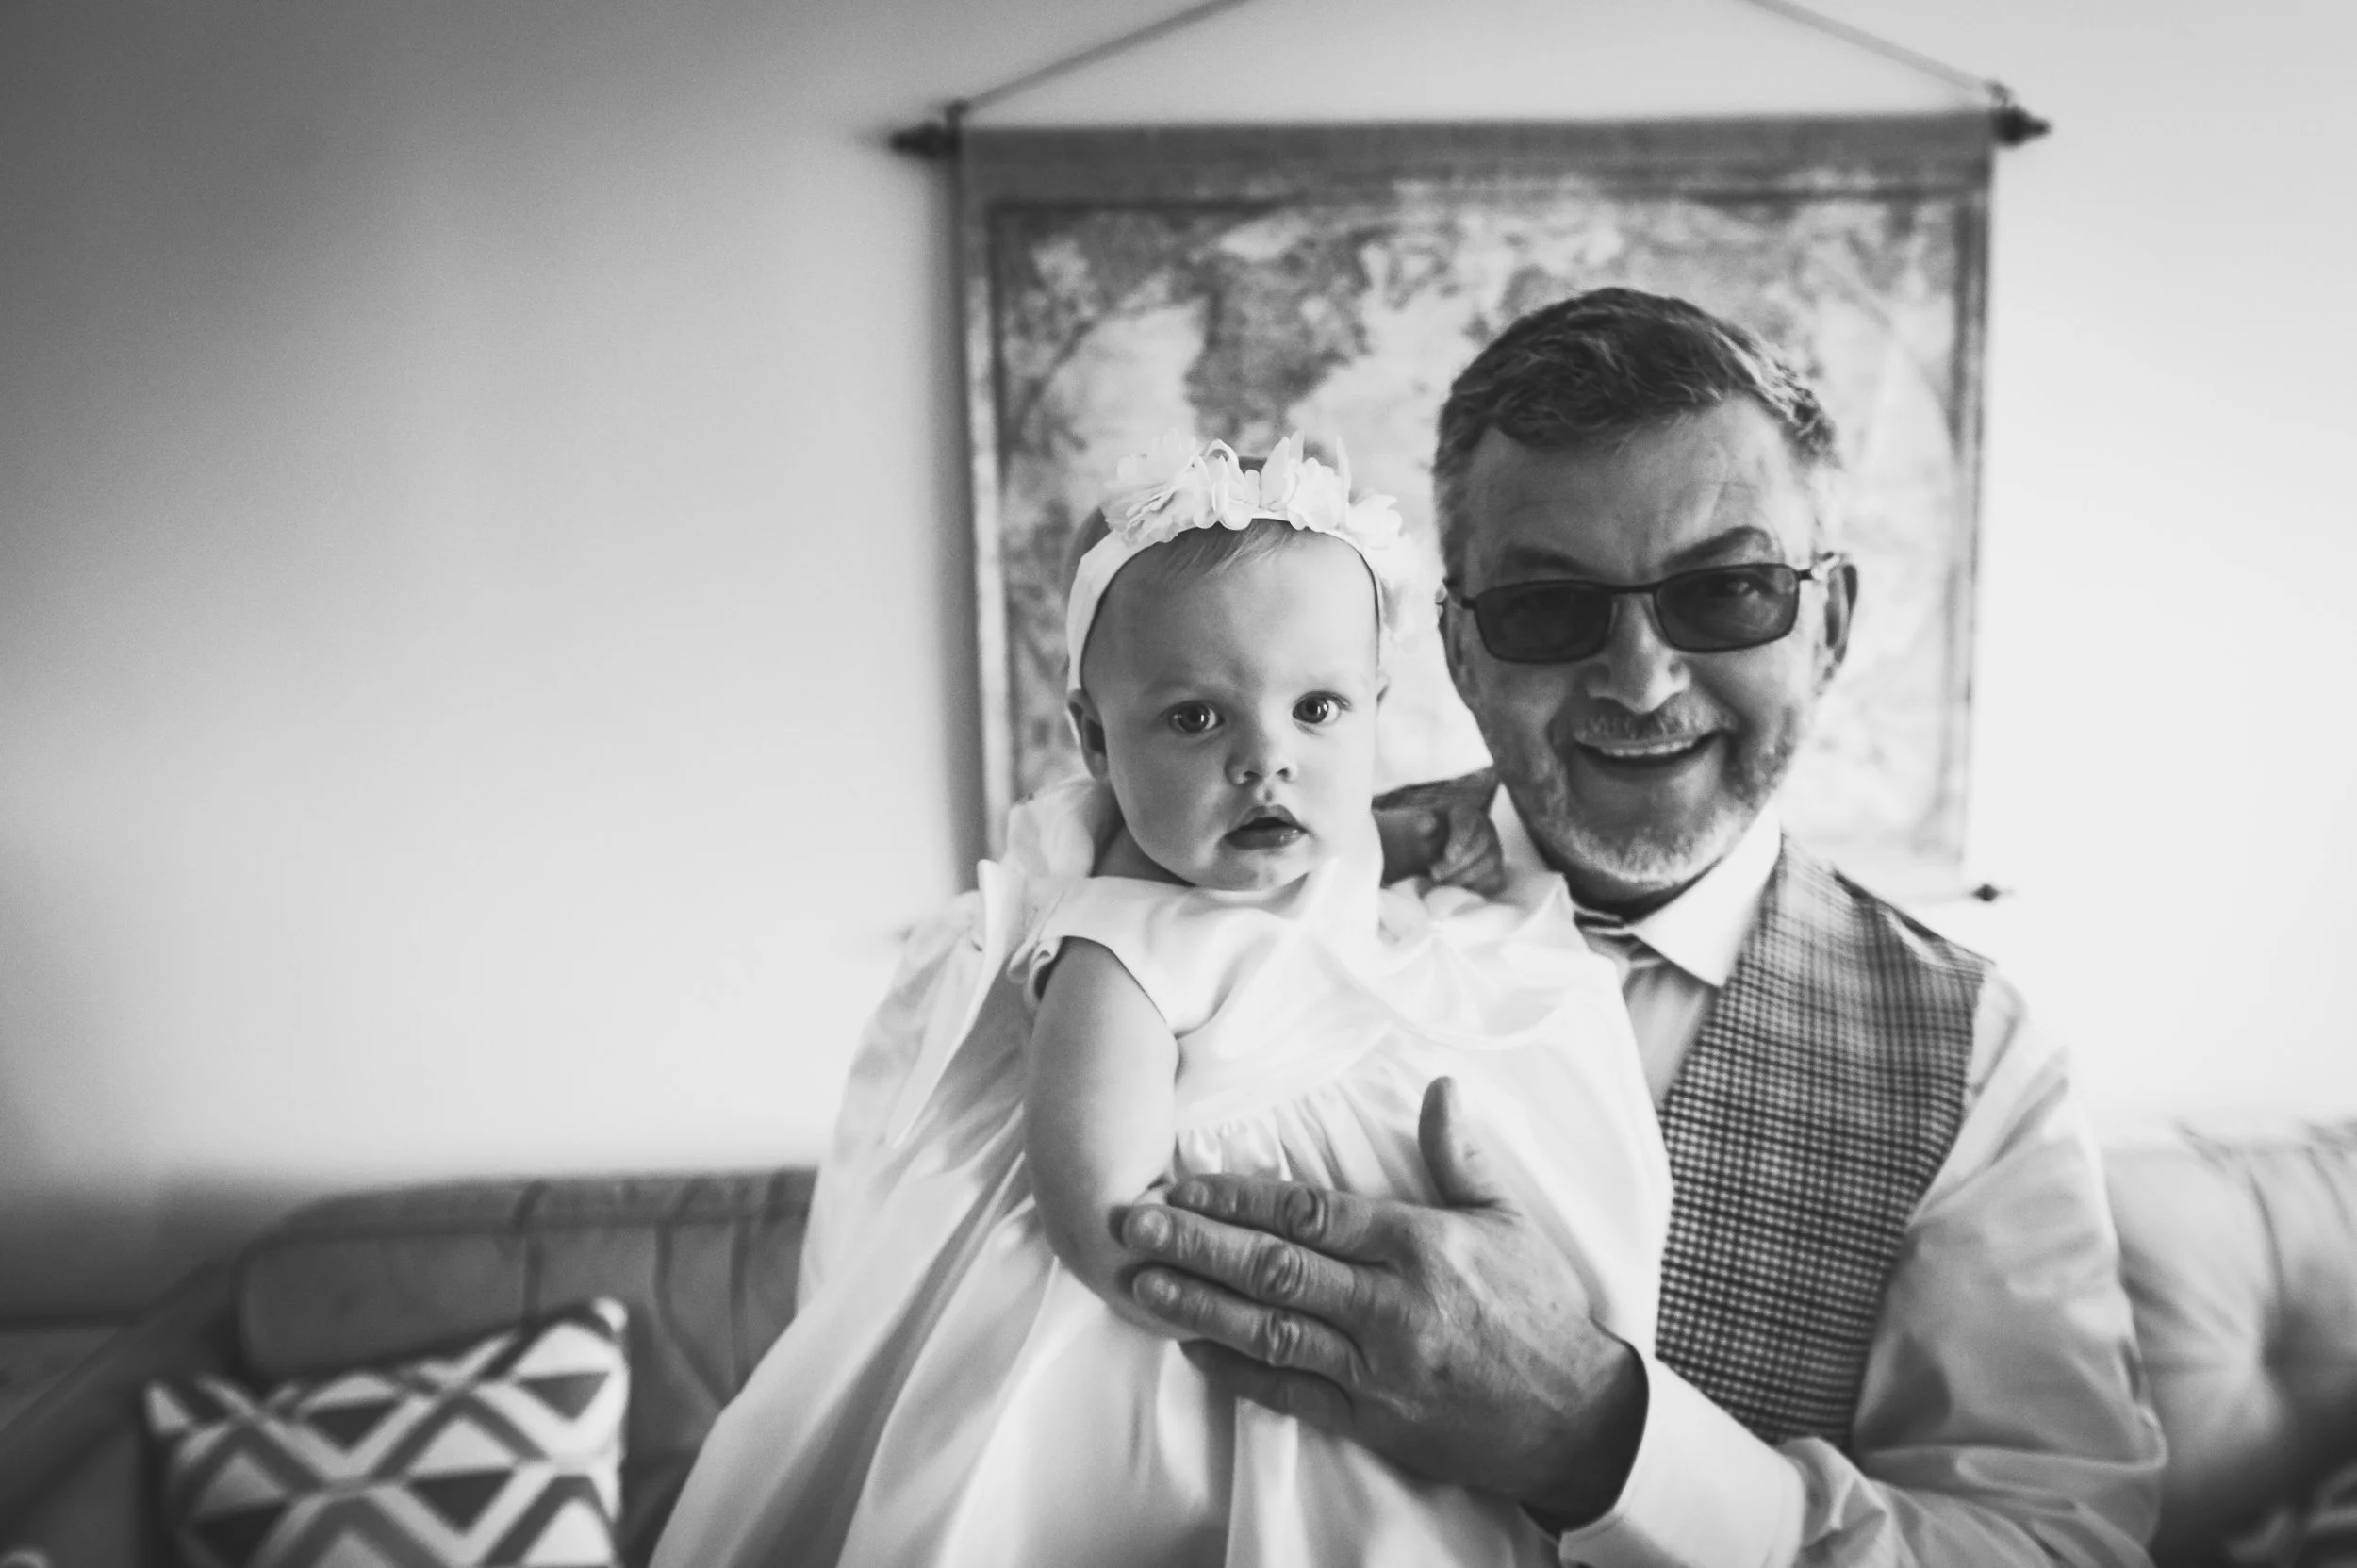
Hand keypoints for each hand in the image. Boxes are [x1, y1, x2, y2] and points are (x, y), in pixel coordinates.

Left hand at [1117, 1078, 1646, 1525]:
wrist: (1577, 1418)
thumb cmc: (1540, 1309)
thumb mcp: (1507, 1219)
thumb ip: (1459, 1154)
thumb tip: (1439, 1085)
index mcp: (1420, 1246)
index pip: (1312, 1212)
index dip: (1242, 1195)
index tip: (1187, 1180)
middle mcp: (1392, 1306)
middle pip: (1275, 1266)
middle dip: (1197, 1242)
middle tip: (1133, 1221)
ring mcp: (1379, 1369)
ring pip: (1271, 1330)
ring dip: (1199, 1305)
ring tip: (1141, 1284)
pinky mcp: (1374, 1421)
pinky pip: (1293, 1394)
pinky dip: (1239, 1371)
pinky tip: (1193, 1348)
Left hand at [1427, 795, 1505, 895]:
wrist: (1433, 852)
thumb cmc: (1427, 838)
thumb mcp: (1420, 829)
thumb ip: (1423, 825)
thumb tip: (1428, 821)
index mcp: (1466, 813)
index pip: (1467, 823)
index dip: (1460, 839)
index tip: (1449, 856)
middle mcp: (1486, 828)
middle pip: (1479, 845)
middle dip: (1457, 863)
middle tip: (1435, 875)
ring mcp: (1494, 849)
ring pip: (1488, 864)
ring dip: (1463, 876)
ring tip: (1441, 883)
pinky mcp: (1495, 870)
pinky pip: (1492, 879)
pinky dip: (1474, 886)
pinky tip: (1454, 888)